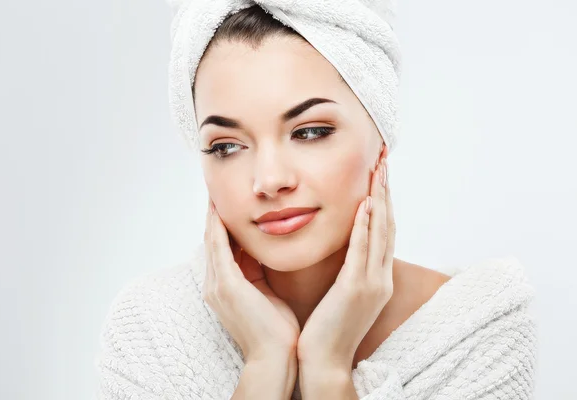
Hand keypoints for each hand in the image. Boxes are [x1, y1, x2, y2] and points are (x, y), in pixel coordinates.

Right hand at [202, 197, 299, 363]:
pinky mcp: (227, 285)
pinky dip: (218, 227)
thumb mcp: (266, 293)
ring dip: (213, 216)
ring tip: (215, 194)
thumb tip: (262, 251)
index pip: (221, 249)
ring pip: (212, 241)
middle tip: (216, 192)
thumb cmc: (277, 328)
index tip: (227, 205)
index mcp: (225, 287)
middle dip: (214, 216)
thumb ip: (259, 272)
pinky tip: (219, 210)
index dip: (222, 226)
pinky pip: (220, 247)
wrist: (275, 356)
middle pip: (212, 241)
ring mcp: (218, 285)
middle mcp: (215, 285)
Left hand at [297, 155, 395, 371]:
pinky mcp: (356, 288)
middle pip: (388, 225)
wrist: (326, 361)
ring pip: (380, 232)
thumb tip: (346, 249)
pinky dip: (366, 226)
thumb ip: (350, 271)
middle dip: (387, 192)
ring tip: (379, 171)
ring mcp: (372, 283)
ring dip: (380, 199)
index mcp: (377, 279)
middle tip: (384, 162)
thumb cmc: (329, 328)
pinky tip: (366, 204)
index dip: (385, 202)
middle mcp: (381, 278)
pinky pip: (362, 250)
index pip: (384, 232)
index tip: (380, 177)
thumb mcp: (345, 295)